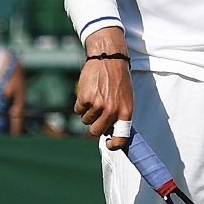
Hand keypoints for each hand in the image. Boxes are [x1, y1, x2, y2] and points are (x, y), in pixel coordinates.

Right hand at [73, 26, 133, 141]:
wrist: (108, 57)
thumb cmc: (118, 78)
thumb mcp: (126, 96)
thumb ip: (119, 113)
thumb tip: (109, 131)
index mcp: (126, 111)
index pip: (121, 136)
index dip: (115, 144)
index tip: (109, 145)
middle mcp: (112, 110)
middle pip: (96, 131)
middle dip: (94, 126)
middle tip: (96, 116)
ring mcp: (98, 105)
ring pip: (86, 120)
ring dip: (87, 112)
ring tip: (95, 97)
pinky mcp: (85, 99)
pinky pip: (78, 110)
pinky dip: (80, 103)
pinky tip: (88, 91)